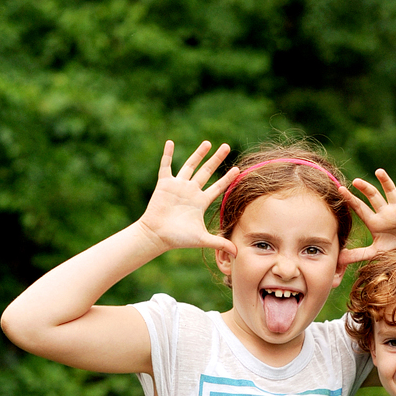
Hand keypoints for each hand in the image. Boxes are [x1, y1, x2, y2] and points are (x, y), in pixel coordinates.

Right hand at [137, 140, 239, 257]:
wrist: (157, 235)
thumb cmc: (178, 238)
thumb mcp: (202, 239)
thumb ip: (220, 243)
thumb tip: (237, 253)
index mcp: (200, 202)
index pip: (218, 187)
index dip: (228, 179)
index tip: (238, 169)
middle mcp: (191, 191)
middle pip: (207, 171)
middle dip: (217, 159)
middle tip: (227, 146)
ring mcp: (178, 186)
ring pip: (190, 165)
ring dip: (198, 154)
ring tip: (208, 143)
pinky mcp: (164, 184)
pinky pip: (166, 166)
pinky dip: (167, 154)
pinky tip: (170, 142)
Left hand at [338, 170, 395, 267]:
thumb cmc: (393, 249)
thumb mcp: (374, 252)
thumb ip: (357, 254)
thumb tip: (338, 260)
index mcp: (374, 222)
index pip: (360, 208)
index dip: (351, 199)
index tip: (340, 189)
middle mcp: (385, 213)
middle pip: (374, 197)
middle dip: (365, 189)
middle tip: (356, 181)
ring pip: (391, 192)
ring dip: (385, 182)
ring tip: (378, 171)